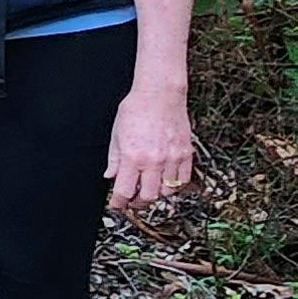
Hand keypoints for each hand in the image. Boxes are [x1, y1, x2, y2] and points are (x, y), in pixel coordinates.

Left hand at [107, 85, 195, 211]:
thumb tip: (111, 177)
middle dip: (137, 203)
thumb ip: (114, 159)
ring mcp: (172, 159)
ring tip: (148, 190)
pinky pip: (183, 180)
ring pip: (167, 192)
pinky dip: (174, 186)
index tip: (116, 205)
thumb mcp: (116, 134)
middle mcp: (154, 161)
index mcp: (133, 157)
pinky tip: (165, 182)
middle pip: (148, 198)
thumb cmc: (136, 109)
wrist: (160, 93)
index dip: (119, 203)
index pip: (125, 191)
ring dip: (156, 195)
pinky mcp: (186, 154)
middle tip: (132, 201)